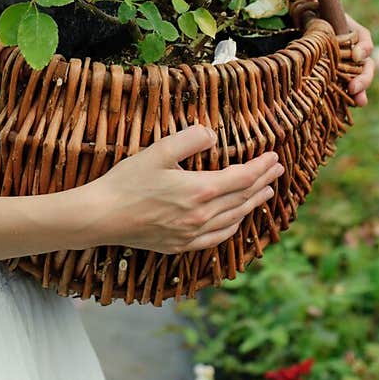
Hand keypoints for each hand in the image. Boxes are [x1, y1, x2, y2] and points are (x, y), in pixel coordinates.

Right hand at [85, 125, 283, 255]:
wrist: (101, 217)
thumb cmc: (126, 182)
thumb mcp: (157, 151)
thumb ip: (189, 139)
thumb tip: (213, 134)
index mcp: (200, 190)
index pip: (242, 177)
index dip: (261, 166)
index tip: (273, 156)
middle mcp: (202, 216)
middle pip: (243, 197)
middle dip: (263, 181)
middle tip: (277, 170)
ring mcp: (193, 234)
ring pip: (234, 218)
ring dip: (253, 204)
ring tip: (266, 193)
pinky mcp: (181, 245)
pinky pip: (218, 237)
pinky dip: (234, 225)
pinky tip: (237, 220)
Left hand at [264, 0, 376, 106]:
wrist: (265, 18)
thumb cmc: (278, 2)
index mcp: (338, 25)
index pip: (360, 35)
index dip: (364, 45)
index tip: (357, 54)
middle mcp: (340, 44)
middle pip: (363, 61)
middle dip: (364, 75)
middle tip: (354, 87)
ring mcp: (332, 60)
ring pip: (355, 76)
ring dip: (360, 89)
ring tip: (358, 101)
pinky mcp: (323, 74)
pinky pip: (338, 86)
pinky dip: (345, 97)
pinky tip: (350, 106)